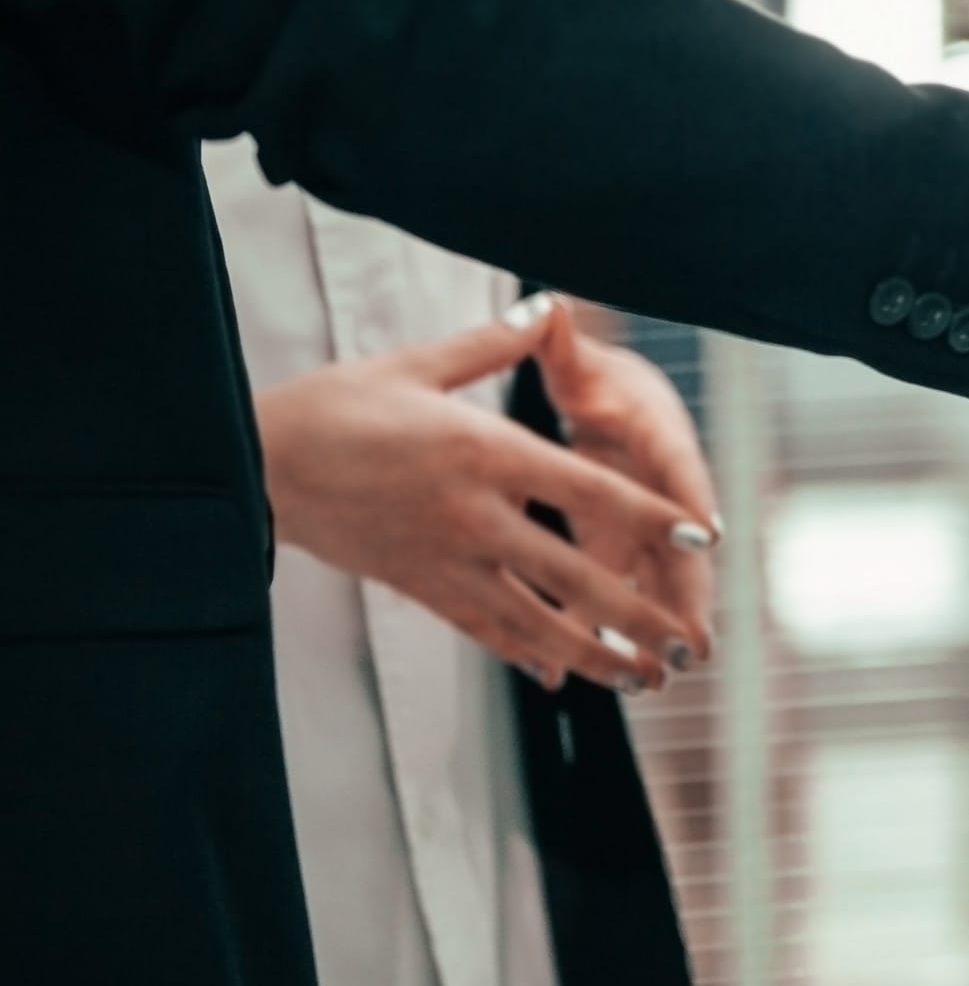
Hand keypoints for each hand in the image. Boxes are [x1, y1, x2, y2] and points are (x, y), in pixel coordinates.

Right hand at [258, 296, 717, 693]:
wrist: (253, 465)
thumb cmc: (337, 405)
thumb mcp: (417, 364)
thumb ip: (492, 344)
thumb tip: (546, 306)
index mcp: (483, 452)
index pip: (585, 487)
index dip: (647, 516)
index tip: (698, 538)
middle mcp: (472, 513)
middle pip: (570, 572)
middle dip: (635, 614)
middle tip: (686, 648)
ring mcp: (444, 558)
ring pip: (532, 619)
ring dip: (591, 652)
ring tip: (641, 680)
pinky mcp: (416, 585)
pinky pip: (481, 628)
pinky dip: (525, 653)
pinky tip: (560, 677)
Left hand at [525, 294, 719, 663]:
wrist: (610, 403)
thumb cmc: (598, 382)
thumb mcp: (581, 364)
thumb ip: (562, 346)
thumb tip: (549, 306)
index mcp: (659, 441)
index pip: (680, 469)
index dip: (691, 500)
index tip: (705, 532)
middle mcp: (663, 493)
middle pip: (681, 550)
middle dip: (689, 598)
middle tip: (695, 645)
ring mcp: (645, 530)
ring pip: (653, 586)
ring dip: (654, 632)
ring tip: (654, 679)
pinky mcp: (619, 552)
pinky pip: (615, 596)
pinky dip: (602, 633)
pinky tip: (586, 676)